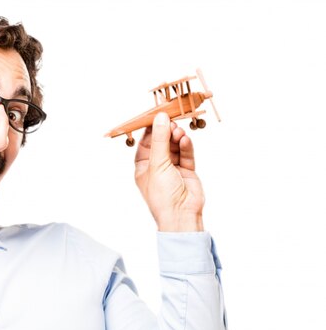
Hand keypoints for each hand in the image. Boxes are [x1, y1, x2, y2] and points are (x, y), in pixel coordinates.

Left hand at [134, 113, 204, 231]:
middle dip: (166, 132)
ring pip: (175, 147)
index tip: (157, 115)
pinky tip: (186, 140)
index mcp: (143, 167)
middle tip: (171, 121)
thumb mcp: (158, 164)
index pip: (146, 143)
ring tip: (179, 132)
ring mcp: (172, 168)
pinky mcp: (187, 171)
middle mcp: (157, 166)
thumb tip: (160, 118)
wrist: (181, 215)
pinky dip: (186, 146)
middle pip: (161, 143)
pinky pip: (186, 154)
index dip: (151, 129)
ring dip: (176, 138)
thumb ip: (160, 140)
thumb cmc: (162, 195)